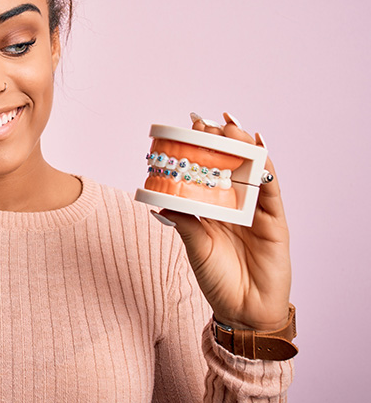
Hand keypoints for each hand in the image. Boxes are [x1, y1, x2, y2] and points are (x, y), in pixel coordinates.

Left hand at [157, 112, 290, 331]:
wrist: (242, 311)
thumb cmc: (217, 280)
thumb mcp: (195, 247)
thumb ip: (184, 221)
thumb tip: (161, 198)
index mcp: (213, 207)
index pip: (207, 170)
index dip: (200, 148)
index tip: (187, 127)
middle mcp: (235, 204)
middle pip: (230, 164)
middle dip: (219, 141)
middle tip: (205, 123)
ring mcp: (256, 210)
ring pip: (251, 170)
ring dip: (242, 146)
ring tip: (229, 129)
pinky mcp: (274, 220)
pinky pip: (272, 189)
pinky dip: (267, 167)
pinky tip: (260, 147)